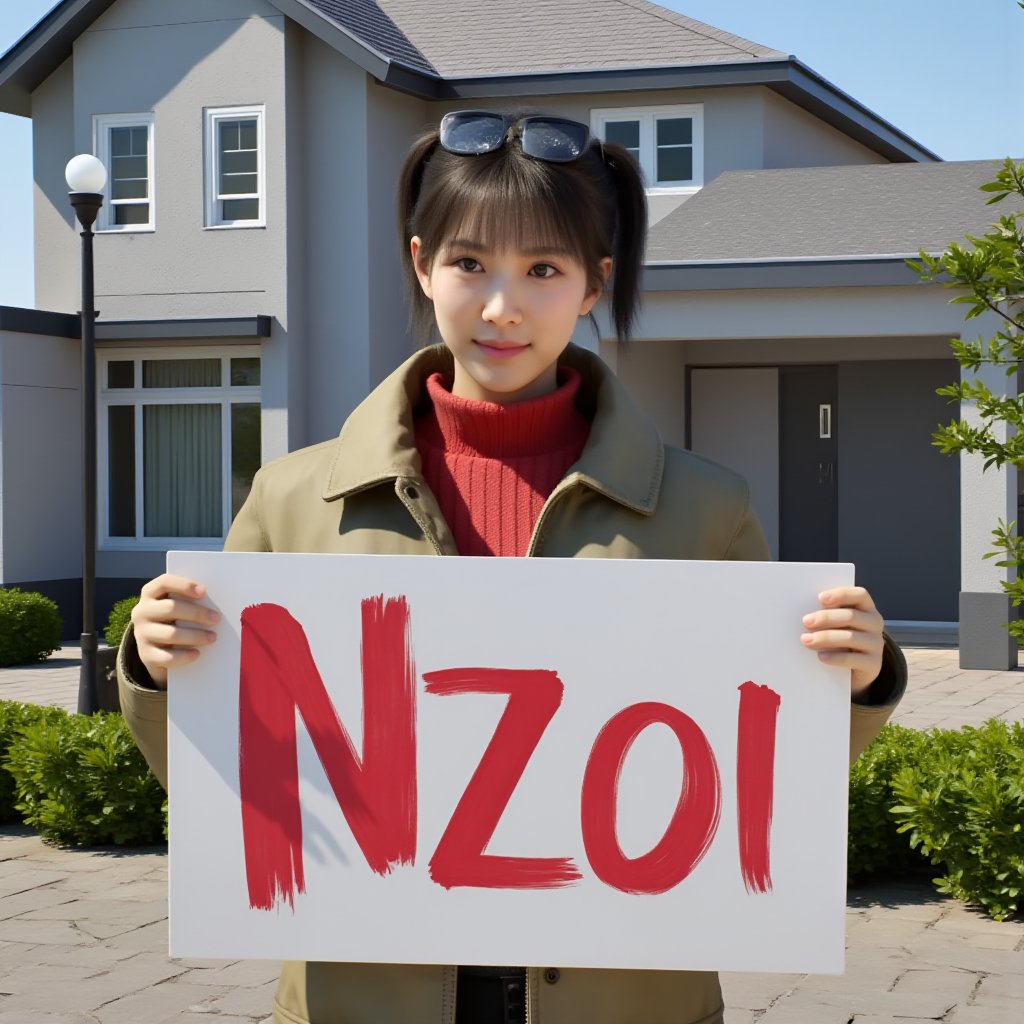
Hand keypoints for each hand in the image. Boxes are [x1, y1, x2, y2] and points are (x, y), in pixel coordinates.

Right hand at [130, 574, 220, 689]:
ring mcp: (141, 634)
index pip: (164, 583)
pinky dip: (184, 656)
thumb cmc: (173, 618)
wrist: (155, 647)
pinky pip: (167, 657)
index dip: (184, 585)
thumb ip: (189, 600)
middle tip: (216, 619)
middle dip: (196, 613)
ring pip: (170, 634)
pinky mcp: (146, 655)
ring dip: (195, 636)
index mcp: (150, 594)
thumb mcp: (176, 605)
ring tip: (212, 637)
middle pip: (170, 608)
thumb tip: (215, 602)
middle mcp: (141, 612)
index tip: (204, 592)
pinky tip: (197, 654)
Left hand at [800, 586, 883, 698]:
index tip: (820, 598)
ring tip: (806, 640)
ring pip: (851, 637)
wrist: (855, 668)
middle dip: (826, 618)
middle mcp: (874, 623)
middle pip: (852, 616)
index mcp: (867, 608)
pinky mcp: (873, 664)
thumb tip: (806, 614)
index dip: (841, 595)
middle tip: (805, 622)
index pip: (860, 595)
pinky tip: (821, 656)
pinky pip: (853, 659)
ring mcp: (876, 644)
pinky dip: (835, 657)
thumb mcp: (837, 623)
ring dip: (825, 638)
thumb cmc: (841, 637)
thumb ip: (828, 613)